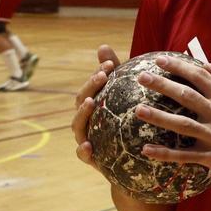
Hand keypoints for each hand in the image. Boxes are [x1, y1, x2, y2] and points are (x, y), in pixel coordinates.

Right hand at [71, 45, 121, 173]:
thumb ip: (116, 76)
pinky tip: (88, 145)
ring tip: (90, 103)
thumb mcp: (127, 101)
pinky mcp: (91, 158)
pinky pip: (82, 155)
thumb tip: (102, 46)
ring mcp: (85, 138)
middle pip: (81, 101)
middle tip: (102, 76)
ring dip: (82, 113)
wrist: (133, 164)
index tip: (109, 65)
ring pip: (77, 125)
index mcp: (94, 106)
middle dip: (90, 87)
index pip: (92, 87)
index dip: (97, 75)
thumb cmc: (127, 126)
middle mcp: (86, 121)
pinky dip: (83, 150)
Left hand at [136, 55, 210, 183]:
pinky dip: (165, 154)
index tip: (158, 60)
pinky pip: (185, 156)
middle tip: (141, 78)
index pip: (200, 76)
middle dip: (163, 85)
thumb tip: (207, 65)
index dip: (179, 66)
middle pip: (187, 96)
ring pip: (183, 125)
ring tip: (138, 109)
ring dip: (159, 117)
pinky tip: (146, 149)